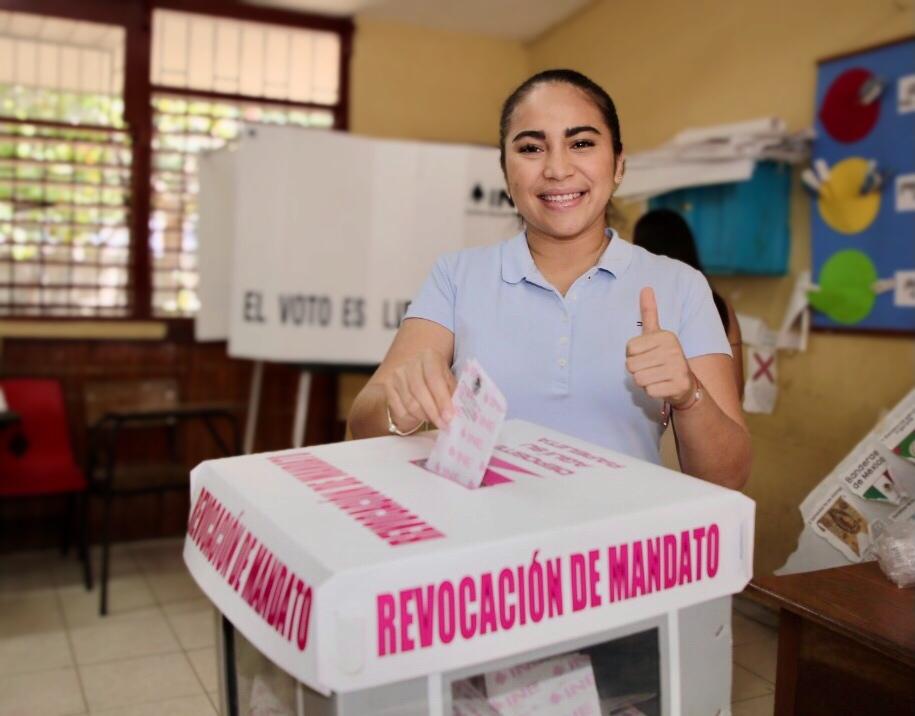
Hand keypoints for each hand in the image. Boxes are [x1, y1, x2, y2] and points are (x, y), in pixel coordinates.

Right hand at [383, 350, 455, 430]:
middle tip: (443, 424)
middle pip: (420, 392)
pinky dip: (412, 418)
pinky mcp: (388, 386)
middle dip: (433, 412)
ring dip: (424, 416)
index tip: (449, 416)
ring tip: (434, 419)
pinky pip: (400, 409)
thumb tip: (458, 411)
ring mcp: (397, 374)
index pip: (435, 379)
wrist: (416, 374)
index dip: (442, 400)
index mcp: (429, 357)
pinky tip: (421, 416)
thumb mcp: (448, 381)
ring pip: (410, 403)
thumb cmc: (436, 379)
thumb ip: (452, 393)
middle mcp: (411, 363)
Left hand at [625, 287, 694, 407]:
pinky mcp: (678, 385)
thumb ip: (649, 312)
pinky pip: (649, 390)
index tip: (647, 355)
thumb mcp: (657, 334)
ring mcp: (677, 368)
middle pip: (631, 365)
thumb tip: (646, 287)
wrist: (686, 384)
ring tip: (657, 376)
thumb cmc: (665, 357)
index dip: (633, 355)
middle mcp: (673, 349)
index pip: (629, 349)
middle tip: (652, 368)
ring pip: (639, 379)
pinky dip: (653, 391)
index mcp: (665, 335)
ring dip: (644, 381)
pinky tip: (663, 386)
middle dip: (638, 370)